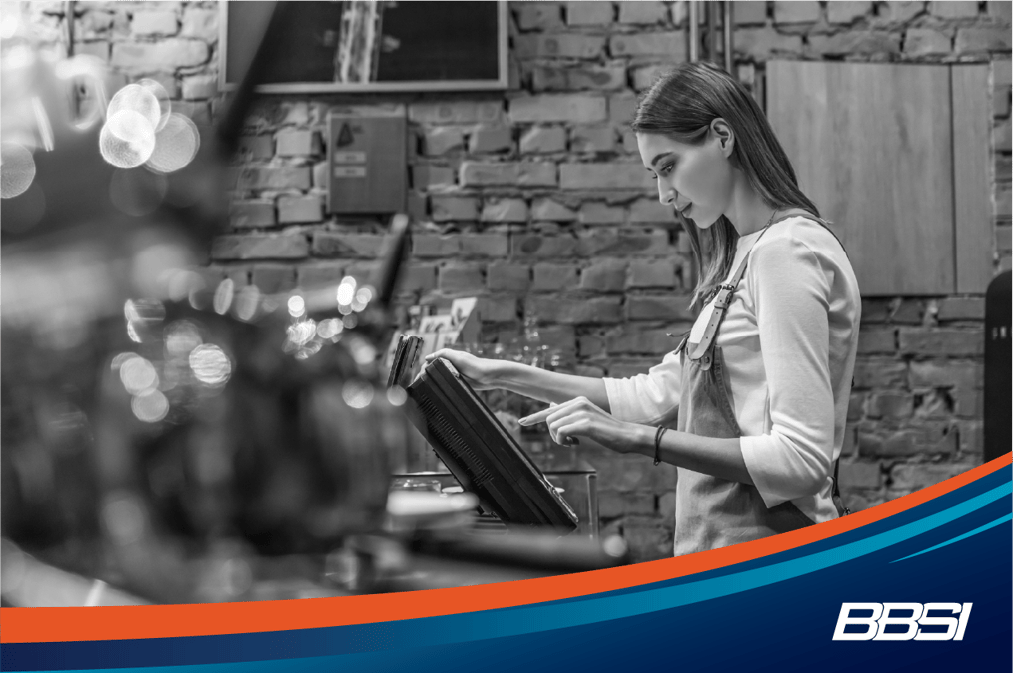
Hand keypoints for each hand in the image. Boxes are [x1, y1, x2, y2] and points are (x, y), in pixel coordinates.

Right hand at [424, 348, 500, 390]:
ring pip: (439, 378)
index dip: (424, 368)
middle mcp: (451, 365)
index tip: (418, 377)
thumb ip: (444, 354)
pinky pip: (447, 385)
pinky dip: (441, 387)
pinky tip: (436, 392)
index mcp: (449, 358)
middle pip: (434, 370)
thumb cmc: (475, 365)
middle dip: (425, 376)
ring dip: (432, 382)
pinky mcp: (459, 383)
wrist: (490, 376)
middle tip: (419, 385)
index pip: (432, 362)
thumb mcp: (458, 357)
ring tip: (424, 389)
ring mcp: (454, 375)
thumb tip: (427, 357)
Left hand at [518, 396, 643, 453]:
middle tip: (568, 442)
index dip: (534, 417)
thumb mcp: (587, 420)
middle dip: (554, 435)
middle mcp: (578, 402)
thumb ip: (570, 415)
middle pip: (549, 419)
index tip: (522, 422)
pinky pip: (561, 432)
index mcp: (578, 401)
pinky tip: (577, 443)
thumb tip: (552, 410)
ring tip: (574, 442)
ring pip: (553, 426)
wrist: (628, 435)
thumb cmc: (608, 432)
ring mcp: (582, 412)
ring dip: (559, 439)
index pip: (550, 409)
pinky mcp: (585, 423)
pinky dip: (564, 441)